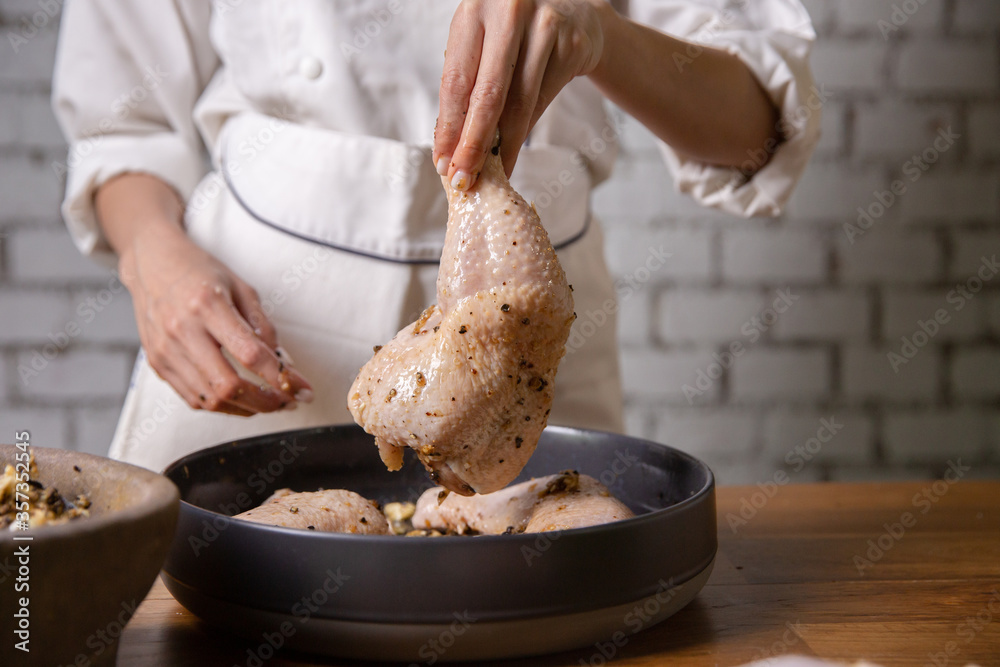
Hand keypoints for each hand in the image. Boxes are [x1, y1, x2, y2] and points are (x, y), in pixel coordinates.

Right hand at [119, 223, 311, 415]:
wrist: (151, 265)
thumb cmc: (199, 272)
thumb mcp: (241, 287)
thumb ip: (263, 326)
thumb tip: (284, 364)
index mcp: (207, 304)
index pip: (250, 353)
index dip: (281, 377)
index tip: (303, 390)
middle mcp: (183, 330)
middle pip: (229, 385)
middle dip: (266, 402)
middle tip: (288, 402)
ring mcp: (166, 351)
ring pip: (211, 399)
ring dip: (247, 408)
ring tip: (269, 402)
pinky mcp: (157, 364)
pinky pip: (194, 398)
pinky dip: (223, 405)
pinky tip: (241, 399)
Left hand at [433, 0, 604, 189]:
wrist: (573, 10)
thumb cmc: (515, 32)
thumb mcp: (484, 41)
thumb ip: (467, 82)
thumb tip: (450, 146)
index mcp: (474, 9)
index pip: (456, 80)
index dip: (448, 127)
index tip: (442, 161)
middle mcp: (508, 12)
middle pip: (487, 94)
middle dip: (473, 144)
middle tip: (464, 178)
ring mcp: (544, 26)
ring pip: (519, 103)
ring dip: (503, 147)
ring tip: (492, 172)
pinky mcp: (571, 45)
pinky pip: (542, 101)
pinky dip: (525, 133)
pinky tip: (513, 152)